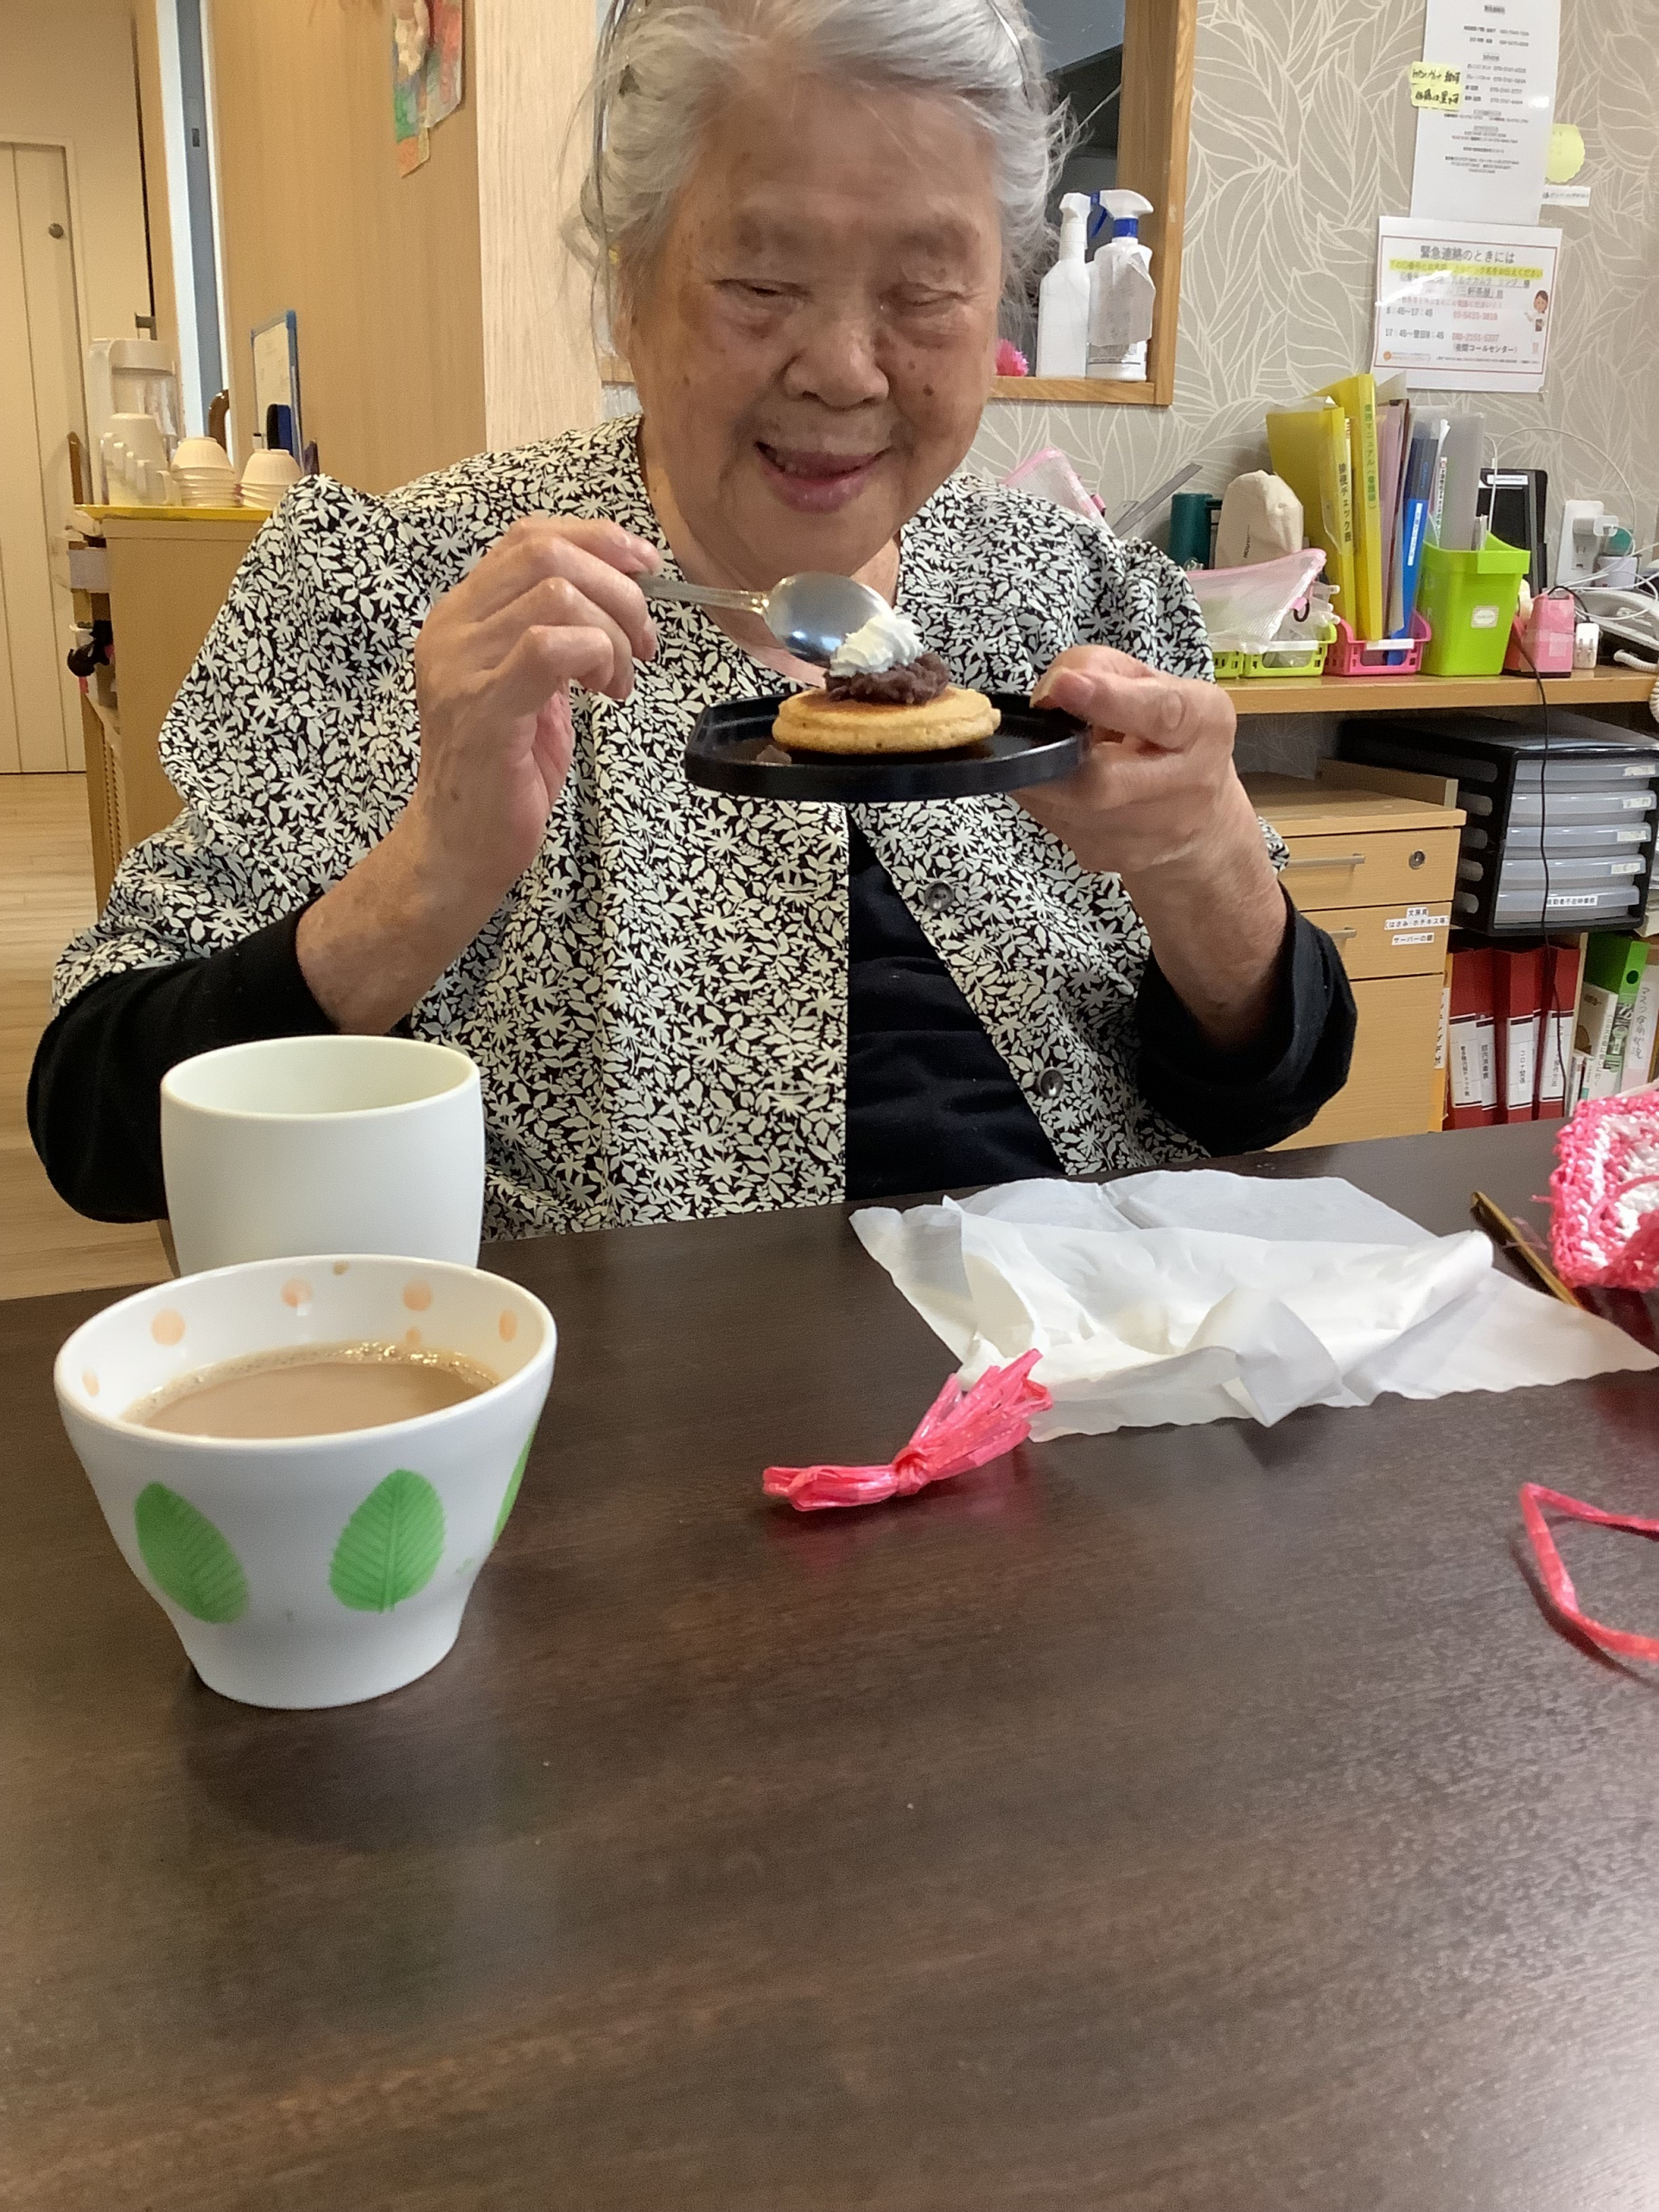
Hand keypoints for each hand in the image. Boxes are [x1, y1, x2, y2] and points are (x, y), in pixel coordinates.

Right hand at [297, 517, 658, 1033]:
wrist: (461, 845)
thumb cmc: (503, 771)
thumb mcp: (532, 685)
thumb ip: (557, 633)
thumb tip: (621, 595)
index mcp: (460, 615)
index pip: (529, 538)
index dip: (597, 540)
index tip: (645, 568)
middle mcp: (451, 629)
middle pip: (547, 556)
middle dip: (618, 591)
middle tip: (642, 643)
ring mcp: (461, 666)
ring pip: (557, 597)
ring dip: (612, 633)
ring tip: (619, 680)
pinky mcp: (483, 708)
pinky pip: (549, 648)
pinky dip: (596, 657)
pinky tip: (604, 693)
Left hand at [1021, 646, 1288, 1052]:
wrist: (1200, 842)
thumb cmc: (1184, 752)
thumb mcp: (1178, 698)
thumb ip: (1116, 674)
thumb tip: (1058, 685)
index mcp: (1200, 733)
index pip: (1159, 715)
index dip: (1110, 699)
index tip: (1067, 686)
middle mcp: (1168, 788)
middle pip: (1082, 761)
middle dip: (1058, 731)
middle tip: (1063, 701)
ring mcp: (1122, 832)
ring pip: (1047, 784)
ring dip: (1043, 757)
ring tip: (1076, 740)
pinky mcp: (1085, 852)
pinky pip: (1040, 804)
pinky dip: (1039, 785)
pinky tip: (1065, 776)